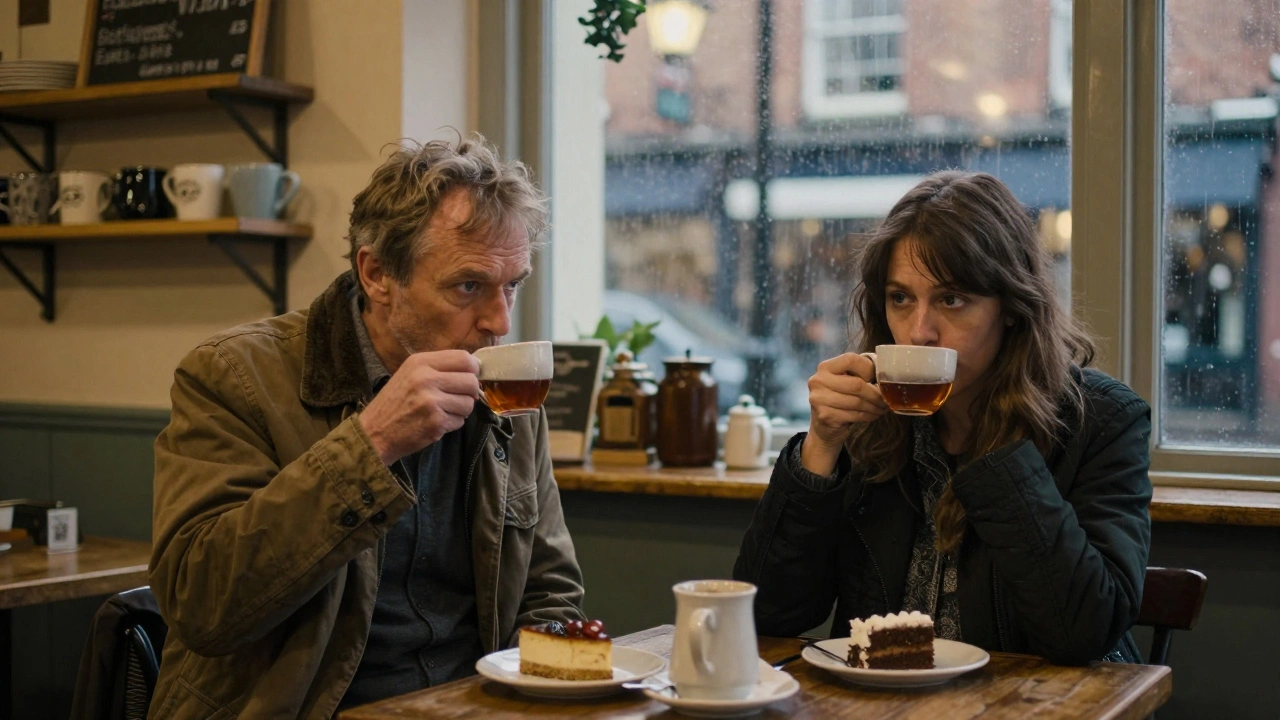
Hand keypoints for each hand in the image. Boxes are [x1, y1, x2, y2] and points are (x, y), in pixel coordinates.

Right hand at [360, 350, 480, 464]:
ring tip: (443, 411)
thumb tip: (474, 368)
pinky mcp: (436, 422)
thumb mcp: (410, 374)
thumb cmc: (394, 403)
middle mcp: (426, 378)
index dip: (473, 369)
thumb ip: (438, 368)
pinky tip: (436, 422)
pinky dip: (452, 423)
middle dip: (470, 392)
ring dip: (461, 410)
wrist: (374, 432)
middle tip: (457, 398)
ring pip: (469, 403)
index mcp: (420, 362)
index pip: (464, 358)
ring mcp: (431, 401)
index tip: (470, 377)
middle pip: (471, 381)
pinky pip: (460, 421)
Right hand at [801, 352, 887, 474]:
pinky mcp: (825, 416)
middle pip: (856, 384)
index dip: (868, 369)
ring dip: (875, 406)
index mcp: (825, 367)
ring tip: (882, 408)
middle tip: (886, 399)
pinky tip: (873, 415)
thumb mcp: (846, 380)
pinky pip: (855, 415)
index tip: (877, 379)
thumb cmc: (840, 398)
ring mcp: (819, 399)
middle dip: (876, 394)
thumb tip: (886, 374)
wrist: (824, 426)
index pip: (850, 360)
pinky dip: (869, 416)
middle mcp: (818, 381)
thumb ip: (860, 373)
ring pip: (857, 402)